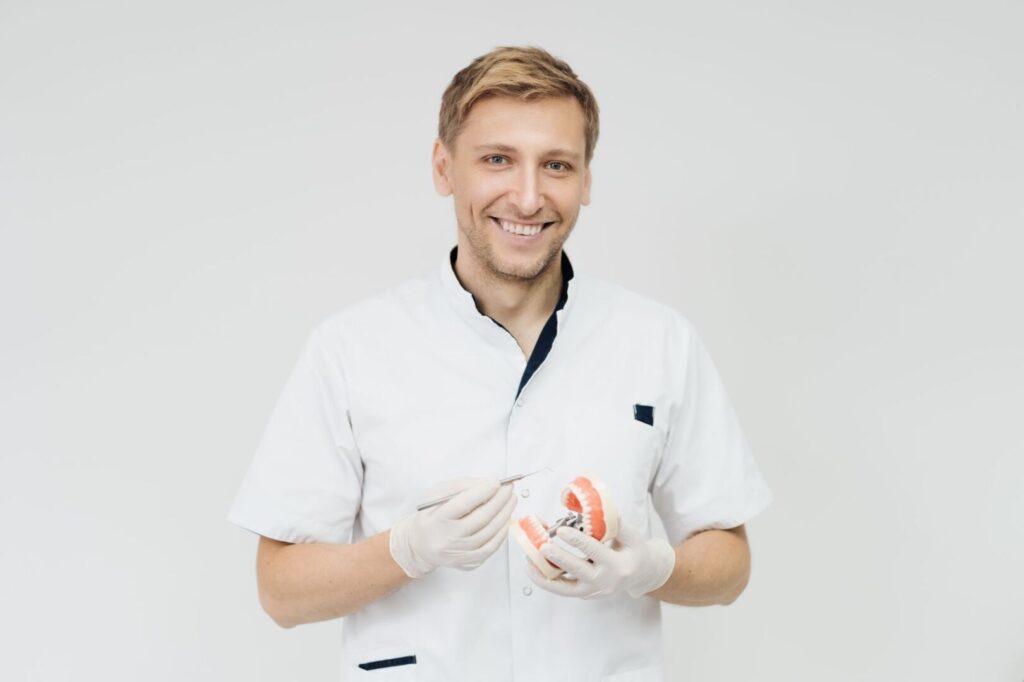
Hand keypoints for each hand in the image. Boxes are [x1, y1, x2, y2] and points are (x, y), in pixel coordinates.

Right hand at [389, 478, 516, 577]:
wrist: (422, 545)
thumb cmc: (432, 516)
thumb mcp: (437, 494)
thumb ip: (461, 486)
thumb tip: (489, 484)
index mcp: (437, 520)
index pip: (462, 505)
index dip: (482, 492)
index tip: (496, 482)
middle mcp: (448, 539)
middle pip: (481, 518)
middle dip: (499, 501)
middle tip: (509, 488)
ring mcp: (460, 554)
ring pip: (490, 533)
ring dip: (505, 514)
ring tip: (511, 500)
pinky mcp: (469, 563)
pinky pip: (492, 546)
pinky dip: (502, 531)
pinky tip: (506, 519)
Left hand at [525, 519, 675, 598]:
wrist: (641, 574)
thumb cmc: (635, 551)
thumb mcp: (633, 536)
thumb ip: (616, 523)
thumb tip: (599, 505)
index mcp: (619, 566)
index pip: (595, 551)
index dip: (577, 540)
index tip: (562, 529)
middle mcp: (605, 582)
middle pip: (578, 571)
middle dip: (559, 559)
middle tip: (543, 547)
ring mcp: (594, 591)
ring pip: (565, 588)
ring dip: (545, 576)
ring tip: (529, 561)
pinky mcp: (585, 594)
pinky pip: (563, 589)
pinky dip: (547, 580)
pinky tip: (533, 568)